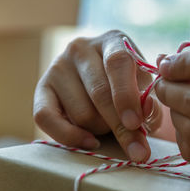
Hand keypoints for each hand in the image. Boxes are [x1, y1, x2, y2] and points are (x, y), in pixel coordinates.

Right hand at [33, 30, 162, 161]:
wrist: (100, 86)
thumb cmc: (128, 88)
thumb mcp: (144, 89)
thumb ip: (148, 103)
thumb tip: (146, 111)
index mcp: (112, 40)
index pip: (118, 63)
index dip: (127, 96)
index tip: (135, 124)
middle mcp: (81, 48)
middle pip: (100, 92)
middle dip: (120, 126)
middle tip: (137, 150)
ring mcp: (58, 66)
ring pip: (82, 113)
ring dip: (101, 129)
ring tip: (109, 126)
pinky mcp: (41, 88)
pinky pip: (46, 118)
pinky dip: (70, 136)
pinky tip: (90, 142)